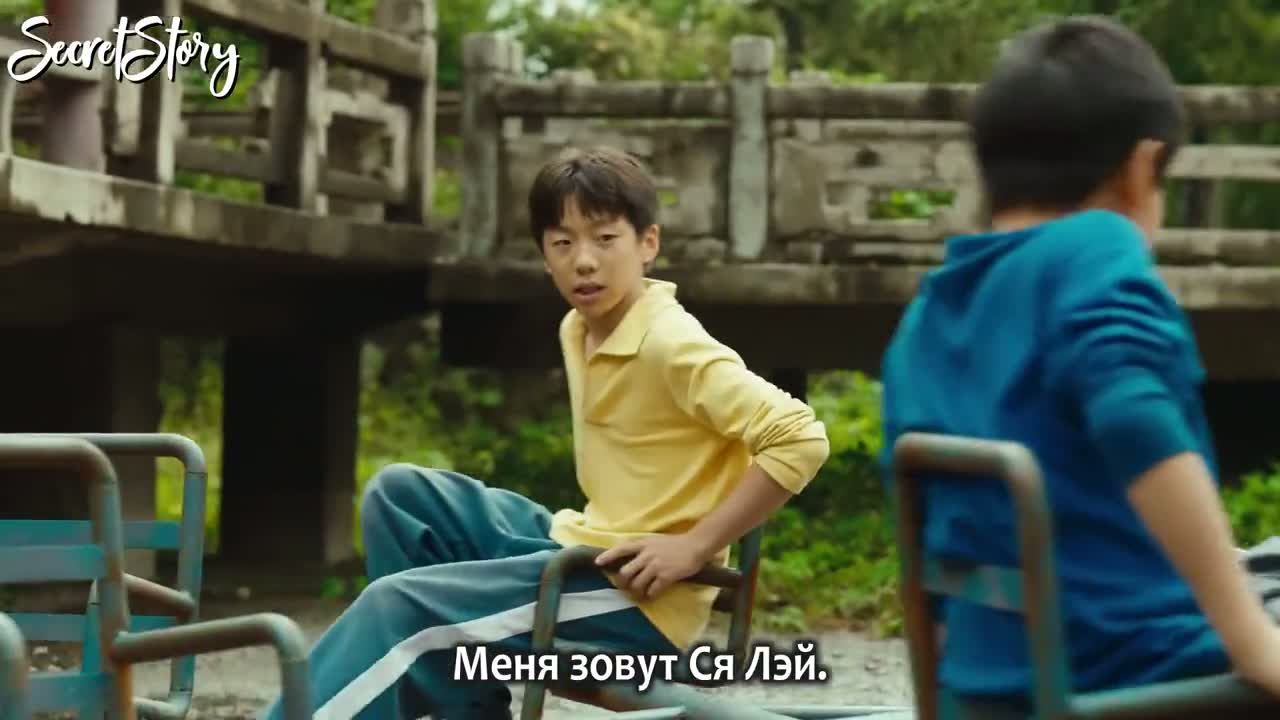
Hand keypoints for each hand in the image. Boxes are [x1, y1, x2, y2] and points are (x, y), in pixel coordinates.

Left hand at [595, 534, 711, 598]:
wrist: (695, 546)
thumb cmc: (676, 543)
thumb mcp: (655, 541)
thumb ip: (643, 548)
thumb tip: (631, 559)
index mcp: (643, 543)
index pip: (621, 549)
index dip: (608, 556)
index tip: (598, 563)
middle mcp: (647, 554)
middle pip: (625, 572)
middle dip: (622, 583)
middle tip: (625, 588)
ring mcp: (656, 566)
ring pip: (637, 583)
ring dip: (635, 592)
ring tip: (638, 595)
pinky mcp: (665, 576)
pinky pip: (652, 590)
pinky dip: (649, 596)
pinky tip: (651, 596)